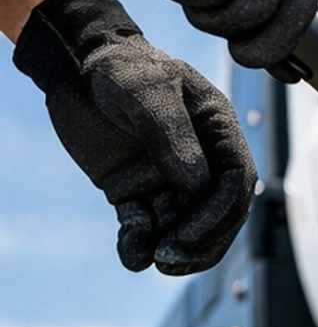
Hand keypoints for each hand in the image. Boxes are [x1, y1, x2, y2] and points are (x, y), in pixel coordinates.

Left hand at [14, 0, 255, 274]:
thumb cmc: (116, 68)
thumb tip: (196, 185)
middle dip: (202, 240)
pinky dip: (140, 245)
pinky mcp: (136, 192)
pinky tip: (132, 255)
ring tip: (154, 260)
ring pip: (185, 226)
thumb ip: (171, 134)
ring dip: (175, 249)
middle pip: (218, 211)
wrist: (71, 67)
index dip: (221, 212)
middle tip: (172, 256)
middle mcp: (200, 157)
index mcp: (217, 129)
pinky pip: (145, 227)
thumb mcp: (145, 90)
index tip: (190, 233)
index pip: (236, 179)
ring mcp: (168, 177)